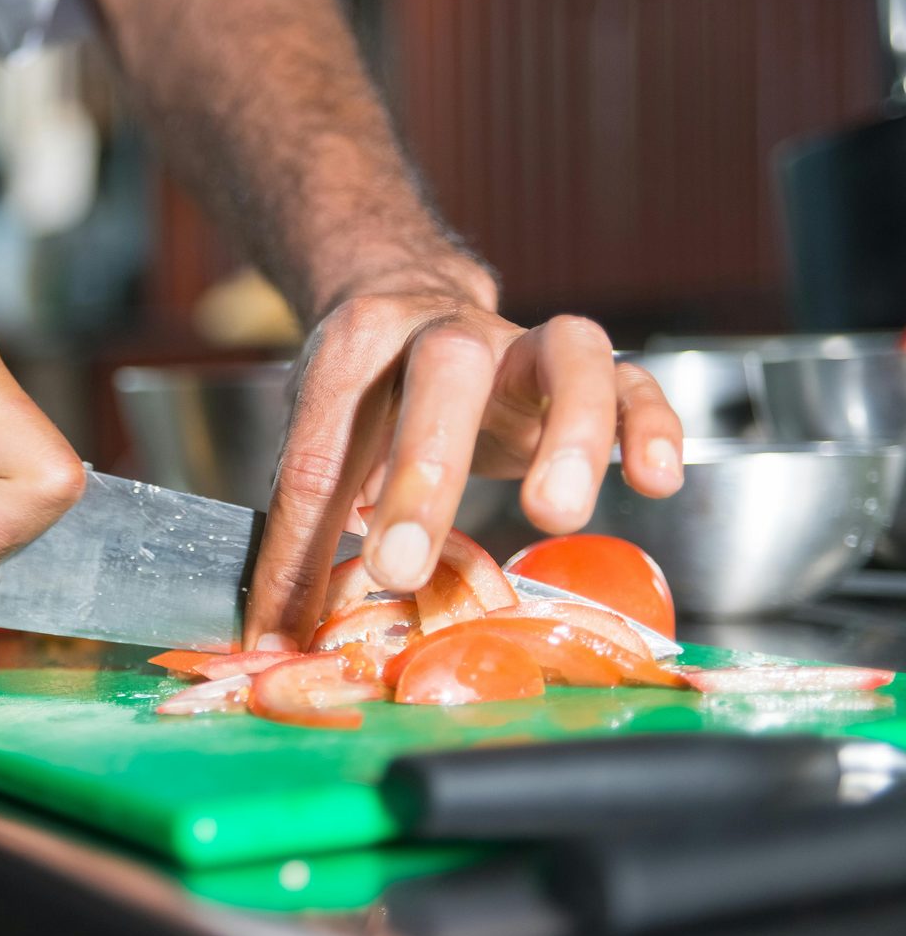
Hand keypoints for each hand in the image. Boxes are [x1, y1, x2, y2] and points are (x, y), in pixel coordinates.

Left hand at [243, 259, 683, 649]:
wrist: (412, 301)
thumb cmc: (366, 392)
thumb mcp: (323, 442)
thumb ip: (308, 528)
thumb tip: (280, 634)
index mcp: (356, 346)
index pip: (323, 449)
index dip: (300, 544)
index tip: (285, 624)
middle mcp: (443, 330)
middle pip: (445, 374)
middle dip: (424, 472)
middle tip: (399, 568)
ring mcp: (521, 343)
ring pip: (566, 353)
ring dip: (569, 433)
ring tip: (554, 514)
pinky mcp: (583, 367)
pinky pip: (632, 381)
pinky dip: (651, 425)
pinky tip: (655, 481)